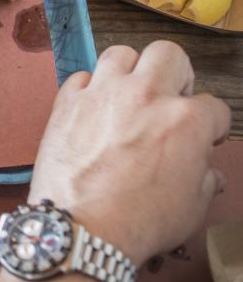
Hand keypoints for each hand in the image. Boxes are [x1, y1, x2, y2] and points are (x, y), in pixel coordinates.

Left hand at [28, 41, 229, 264]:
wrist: (82, 227)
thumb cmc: (140, 221)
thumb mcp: (191, 207)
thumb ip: (203, 180)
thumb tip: (207, 173)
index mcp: (185, 120)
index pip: (214, 107)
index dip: (212, 126)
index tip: (204, 138)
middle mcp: (145, 96)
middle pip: (169, 55)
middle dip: (176, 74)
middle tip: (169, 99)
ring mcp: (102, 94)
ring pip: (121, 53)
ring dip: (129, 71)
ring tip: (128, 95)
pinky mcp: (67, 101)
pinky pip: (80, 77)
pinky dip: (89, 88)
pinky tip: (93, 109)